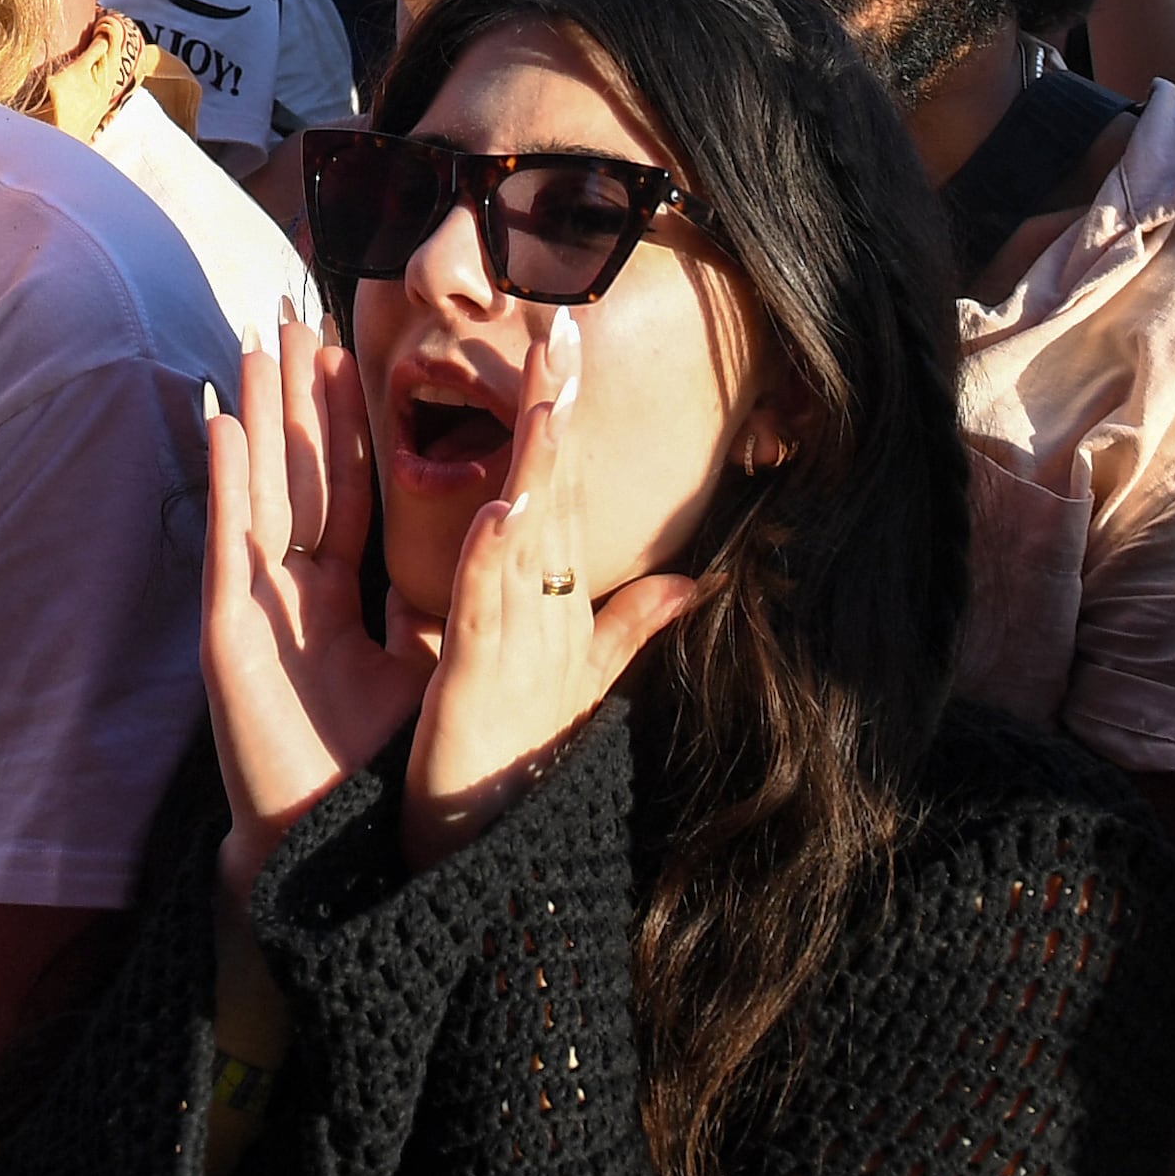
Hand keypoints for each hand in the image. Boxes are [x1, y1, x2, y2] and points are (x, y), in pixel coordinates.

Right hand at [202, 317, 430, 905]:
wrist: (333, 849)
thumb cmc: (381, 770)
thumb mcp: (447, 669)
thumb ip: (480, 608)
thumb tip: (525, 571)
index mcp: (341, 597)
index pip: (348, 488)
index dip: (346, 422)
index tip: (350, 350)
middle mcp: (293, 590)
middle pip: (296, 473)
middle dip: (295, 395)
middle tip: (294, 311)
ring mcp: (255, 606)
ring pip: (260, 489)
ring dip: (256, 414)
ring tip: (255, 341)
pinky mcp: (230, 632)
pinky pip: (227, 542)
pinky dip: (225, 481)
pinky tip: (222, 422)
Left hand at [400, 313, 702, 867]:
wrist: (498, 850)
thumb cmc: (529, 759)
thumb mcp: (586, 679)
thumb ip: (633, 623)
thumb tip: (695, 579)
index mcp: (559, 598)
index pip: (562, 487)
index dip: (563, 413)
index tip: (565, 335)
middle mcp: (548, 610)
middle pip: (556, 491)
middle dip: (559, 408)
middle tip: (565, 325)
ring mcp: (520, 642)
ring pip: (530, 536)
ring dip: (539, 466)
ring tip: (546, 397)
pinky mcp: (479, 680)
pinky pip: (486, 610)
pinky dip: (495, 563)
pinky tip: (502, 514)